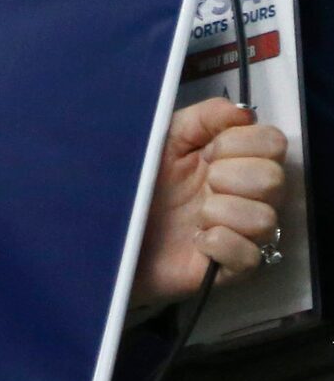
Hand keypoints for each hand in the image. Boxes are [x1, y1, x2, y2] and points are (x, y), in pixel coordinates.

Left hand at [133, 98, 288, 308]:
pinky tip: (196, 240)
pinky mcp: (231, 268)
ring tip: (195, 216)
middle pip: (274, 178)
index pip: (272, 142)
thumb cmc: (135, 185)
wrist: (106, 234)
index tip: (207, 151)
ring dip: (222, 212)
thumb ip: (201, 118)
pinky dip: (220, 244)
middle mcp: (245, 194)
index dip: (241, 143)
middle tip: (203, 183)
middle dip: (233, 177)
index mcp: (232, 160)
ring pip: (265, 218)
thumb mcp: (161, 139)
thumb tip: (243, 112)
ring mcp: (241, 232)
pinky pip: (250, 255)